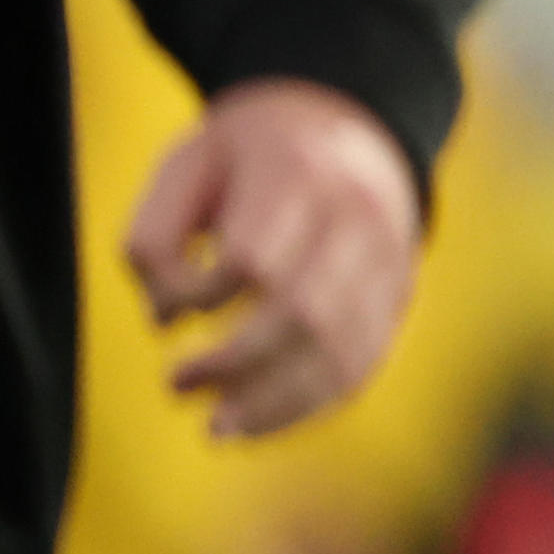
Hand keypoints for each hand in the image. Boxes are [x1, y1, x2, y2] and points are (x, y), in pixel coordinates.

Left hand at [120, 78, 422, 437]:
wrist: (350, 125)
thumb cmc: (248, 156)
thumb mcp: (185, 165)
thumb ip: (155, 235)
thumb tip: (166, 321)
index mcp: (300, 171)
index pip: (253, 257)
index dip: (200, 297)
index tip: (166, 312)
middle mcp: (358, 216)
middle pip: (304, 311)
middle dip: (233, 363)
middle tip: (178, 384)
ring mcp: (389, 258)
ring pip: (341, 349)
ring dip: (274, 401)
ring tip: (216, 428)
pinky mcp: (398, 294)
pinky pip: (362, 364)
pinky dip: (309, 405)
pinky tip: (258, 422)